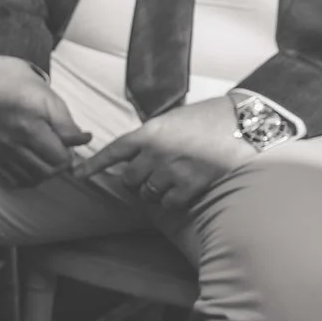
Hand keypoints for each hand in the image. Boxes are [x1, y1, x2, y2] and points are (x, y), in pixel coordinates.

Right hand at [0, 55, 90, 188]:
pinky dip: (25, 177)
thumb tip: (85, 141)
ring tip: (45, 159)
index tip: (66, 147)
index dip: (68, 155)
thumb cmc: (29, 92)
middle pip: (45, 173)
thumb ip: (68, 126)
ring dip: (42, 173)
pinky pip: (12, 180)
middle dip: (57, 167)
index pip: (58, 160)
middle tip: (57, 154)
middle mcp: (11, 143)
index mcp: (29, 129)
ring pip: (29, 179)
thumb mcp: (53, 103)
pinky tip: (31, 165)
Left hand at [76, 95, 248, 212]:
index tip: (77, 175)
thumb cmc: (209, 117)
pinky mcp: (191, 184)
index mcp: (148, 132)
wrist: (245, 123)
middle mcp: (155, 152)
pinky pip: (169, 203)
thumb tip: (137, 152)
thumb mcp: (172, 120)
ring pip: (147, 193)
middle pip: (128, 178)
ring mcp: (172, 170)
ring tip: (167, 183)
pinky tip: (181, 192)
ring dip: (153, 191)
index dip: (93, 165)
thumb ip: (152, 136)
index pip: (113, 151)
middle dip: (135, 180)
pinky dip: (172, 201)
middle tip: (148, 176)